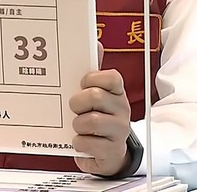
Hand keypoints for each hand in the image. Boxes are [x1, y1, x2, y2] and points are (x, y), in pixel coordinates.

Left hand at [70, 42, 131, 175]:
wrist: (111, 153)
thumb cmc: (101, 119)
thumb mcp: (99, 95)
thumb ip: (95, 73)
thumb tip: (96, 43)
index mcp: (117, 93)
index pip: (112, 77)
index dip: (93, 79)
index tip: (82, 84)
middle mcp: (122, 109)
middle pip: (95, 97)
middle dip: (78, 103)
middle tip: (75, 108)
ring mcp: (119, 131)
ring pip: (90, 121)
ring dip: (77, 125)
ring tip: (79, 127)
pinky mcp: (112, 151)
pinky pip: (87, 143)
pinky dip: (79, 143)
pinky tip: (82, 141)